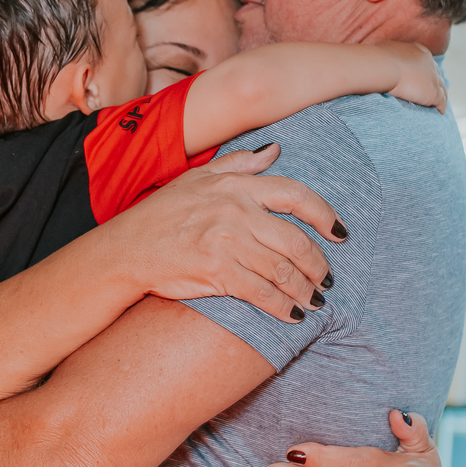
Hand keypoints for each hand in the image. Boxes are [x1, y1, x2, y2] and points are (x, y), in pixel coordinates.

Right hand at [113, 145, 346, 323]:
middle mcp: (236, 210)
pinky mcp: (217, 272)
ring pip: (283, 270)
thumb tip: (275, 150)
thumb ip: (239, 163)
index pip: (296, 194)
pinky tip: (291, 316)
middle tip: (327, 280)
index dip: (325, 215)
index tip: (340, 234)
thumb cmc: (160, 215)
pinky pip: (262, 293)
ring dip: (305, 290)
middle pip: (296, 240)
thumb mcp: (196, 178)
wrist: (125, 249)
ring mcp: (227, 242)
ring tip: (314, 301)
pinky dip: (282, 308)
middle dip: (319, 265)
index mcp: (236, 185)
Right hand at [387, 44, 446, 113]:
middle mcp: (430, 64)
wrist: (384, 67)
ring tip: (440, 103)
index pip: (428, 64)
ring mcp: (433, 79)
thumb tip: (383, 55)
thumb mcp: (387, 50)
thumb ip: (390, 55)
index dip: (428, 71)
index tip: (426, 77)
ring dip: (442, 95)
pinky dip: (441, 106)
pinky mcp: (433, 93)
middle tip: (436, 90)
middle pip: (437, 76)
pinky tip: (440, 111)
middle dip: (437, 83)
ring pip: (442, 89)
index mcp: (420, 52)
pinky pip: (441, 101)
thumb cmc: (379, 58)